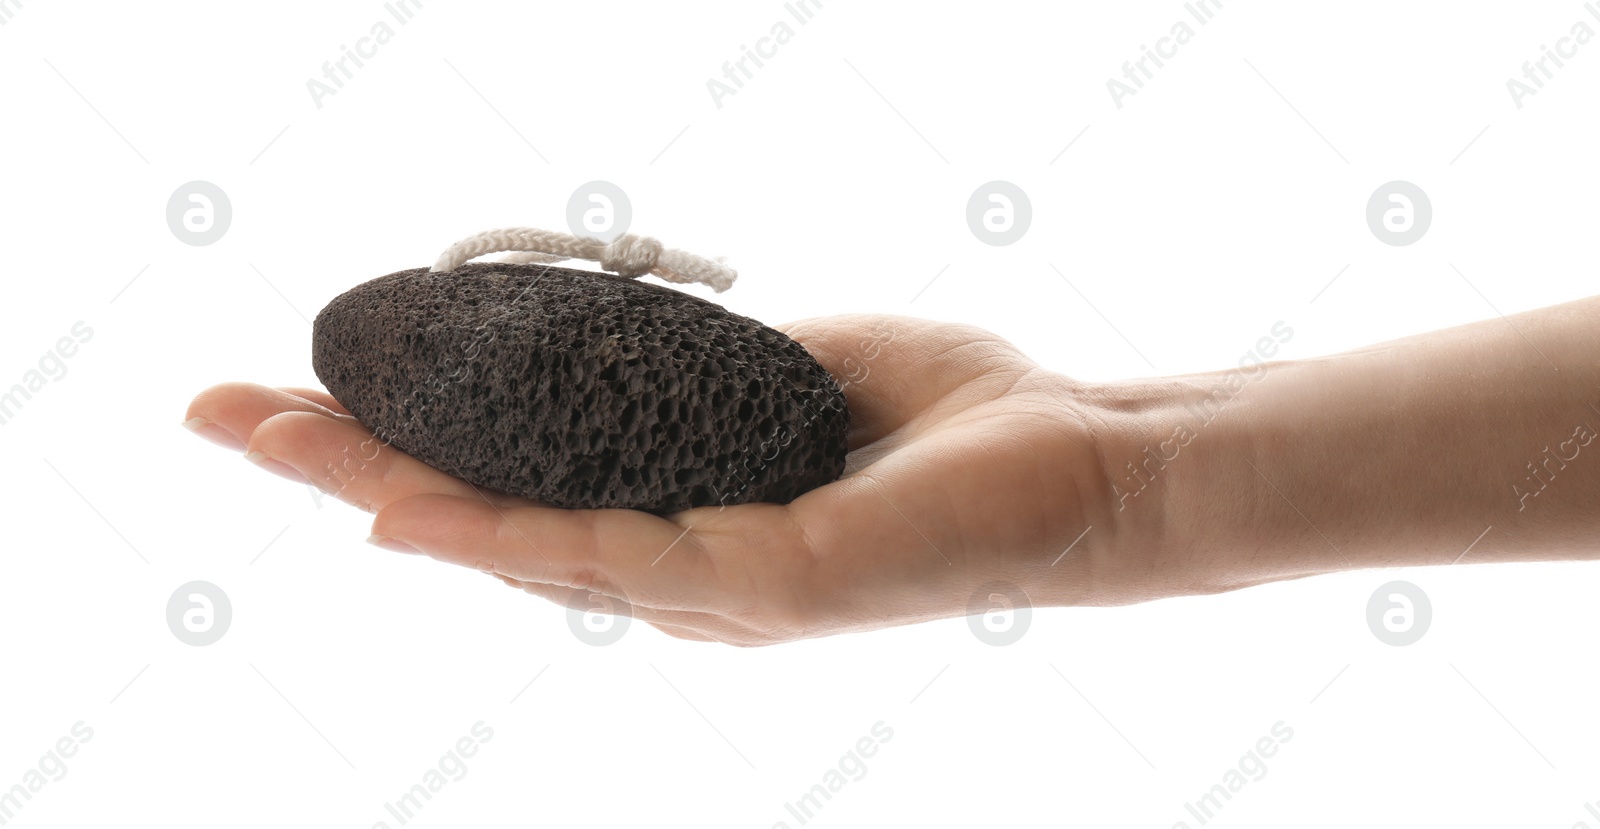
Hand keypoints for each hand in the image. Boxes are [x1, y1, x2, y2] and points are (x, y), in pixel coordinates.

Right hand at [183, 315, 1112, 644]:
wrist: (1090, 462)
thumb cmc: (960, 419)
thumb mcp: (799, 372)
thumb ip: (702, 374)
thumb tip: (616, 336)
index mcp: (688, 517)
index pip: (519, 482)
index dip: (405, 440)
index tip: (304, 392)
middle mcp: (683, 573)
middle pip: (489, 519)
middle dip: (351, 462)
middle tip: (223, 414)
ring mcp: (717, 592)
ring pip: (522, 543)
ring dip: (390, 489)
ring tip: (276, 441)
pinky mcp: (767, 588)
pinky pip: (613, 557)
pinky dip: (503, 534)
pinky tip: (409, 512)